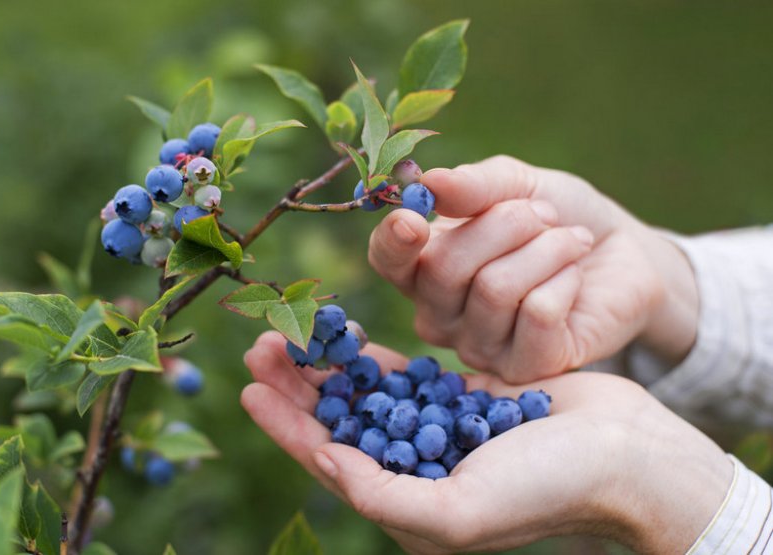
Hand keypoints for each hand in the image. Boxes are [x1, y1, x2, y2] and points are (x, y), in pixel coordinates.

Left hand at [242, 331, 731, 553]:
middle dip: (297, 386)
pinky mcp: (461, 396)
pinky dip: (372, 356)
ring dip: (327, 365)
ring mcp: (437, 429)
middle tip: (261, 344)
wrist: (624, 454)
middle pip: (339, 422)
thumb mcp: (459, 511)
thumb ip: (384, 495)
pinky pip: (404, 373)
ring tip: (291, 331)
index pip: (328, 461)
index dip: (285, 426)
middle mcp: (415, 468)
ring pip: (364, 394)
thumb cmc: (548, 491)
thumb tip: (326, 462)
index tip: (248, 388)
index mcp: (408, 503)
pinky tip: (345, 335)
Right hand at [369, 155, 698, 381]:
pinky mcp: (525, 368)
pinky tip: (575, 278)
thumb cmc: (558, 217)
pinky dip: (565, 279)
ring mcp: (480, 348)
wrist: (623, 253)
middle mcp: (441, 315)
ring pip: (495, 289)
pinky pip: (537, 314)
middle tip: (544, 215)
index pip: (387, 262)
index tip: (414, 219)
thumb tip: (430, 183)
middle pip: (444, 268)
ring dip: (546, 249)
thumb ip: (474, 186)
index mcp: (425, 267)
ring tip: (571, 241)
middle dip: (504, 224)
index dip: (393, 242)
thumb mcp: (517, 185)